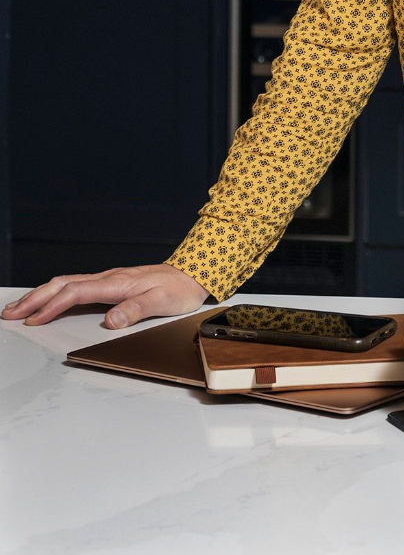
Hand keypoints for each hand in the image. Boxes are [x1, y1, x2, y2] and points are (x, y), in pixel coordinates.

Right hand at [2, 263, 212, 329]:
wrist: (192, 274)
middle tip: (11, 312)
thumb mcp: (161, 302)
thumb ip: (135, 311)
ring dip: (41, 294)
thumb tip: (110, 321)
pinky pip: (75, 286)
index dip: (51, 306)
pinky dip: (55, 293)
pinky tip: (48, 300)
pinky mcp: (110, 284)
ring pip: (66, 283)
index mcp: (115, 283)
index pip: (75, 293)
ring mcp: (108, 280)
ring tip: (20, 307)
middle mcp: (108, 278)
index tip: (32, 321)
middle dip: (34, 298)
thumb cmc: (178, 289)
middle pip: (63, 285)